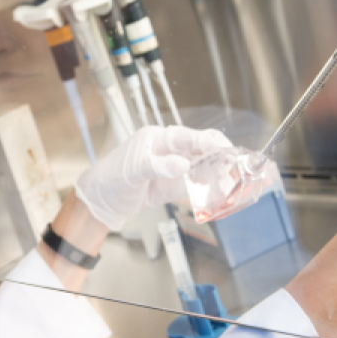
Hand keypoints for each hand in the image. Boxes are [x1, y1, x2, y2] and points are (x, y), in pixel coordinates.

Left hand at [74, 126, 231, 230]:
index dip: (205, 141)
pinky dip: (208, 187)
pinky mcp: (175, 185)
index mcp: (157, 138)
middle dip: (218, 155)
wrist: (103, 201)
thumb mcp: (132, 170)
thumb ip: (157, 166)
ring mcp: (174, 168)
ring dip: (217, 172)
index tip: (221, 147)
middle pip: (200, 148)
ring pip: (202, 166)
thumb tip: (182, 164)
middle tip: (233, 165)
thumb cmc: (111, 178)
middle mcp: (169, 150)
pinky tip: (219, 191)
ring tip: (230, 181)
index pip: (186, 136)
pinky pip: (196, 184)